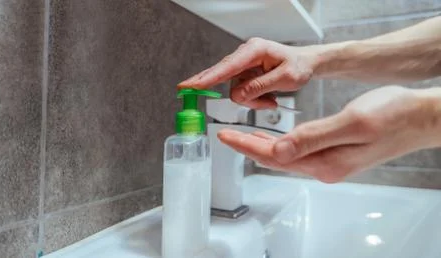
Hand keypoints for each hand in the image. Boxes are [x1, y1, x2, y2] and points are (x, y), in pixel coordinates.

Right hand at [178, 38, 320, 108]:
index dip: (207, 78)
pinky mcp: (245, 74)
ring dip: (253, 101)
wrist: (306, 64)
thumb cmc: (299, 66)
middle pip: (226, 79)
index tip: (191, 86)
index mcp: (254, 50)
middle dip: (244, 96)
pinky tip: (268, 98)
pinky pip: (241, 92)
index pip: (227, 66)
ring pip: (235, 90)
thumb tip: (238, 95)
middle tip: (227, 95)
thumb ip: (260, 86)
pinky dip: (254, 99)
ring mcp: (244, 65)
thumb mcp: (285, 78)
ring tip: (272, 101)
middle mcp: (245, 55)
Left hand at [217, 86, 440, 182]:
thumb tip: (277, 151)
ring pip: (286, 156)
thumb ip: (313, 137)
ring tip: (241, 137)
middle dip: (248, 147)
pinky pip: (299, 152)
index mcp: (326, 162)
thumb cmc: (393, 116)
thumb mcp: (352, 123)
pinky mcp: (336, 154)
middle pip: (276, 159)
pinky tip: (274, 138)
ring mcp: (331, 162)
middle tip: (226, 135)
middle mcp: (326, 167)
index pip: (275, 156)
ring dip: (262, 146)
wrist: (421, 118)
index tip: (225, 137)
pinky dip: (281, 144)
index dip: (247, 145)